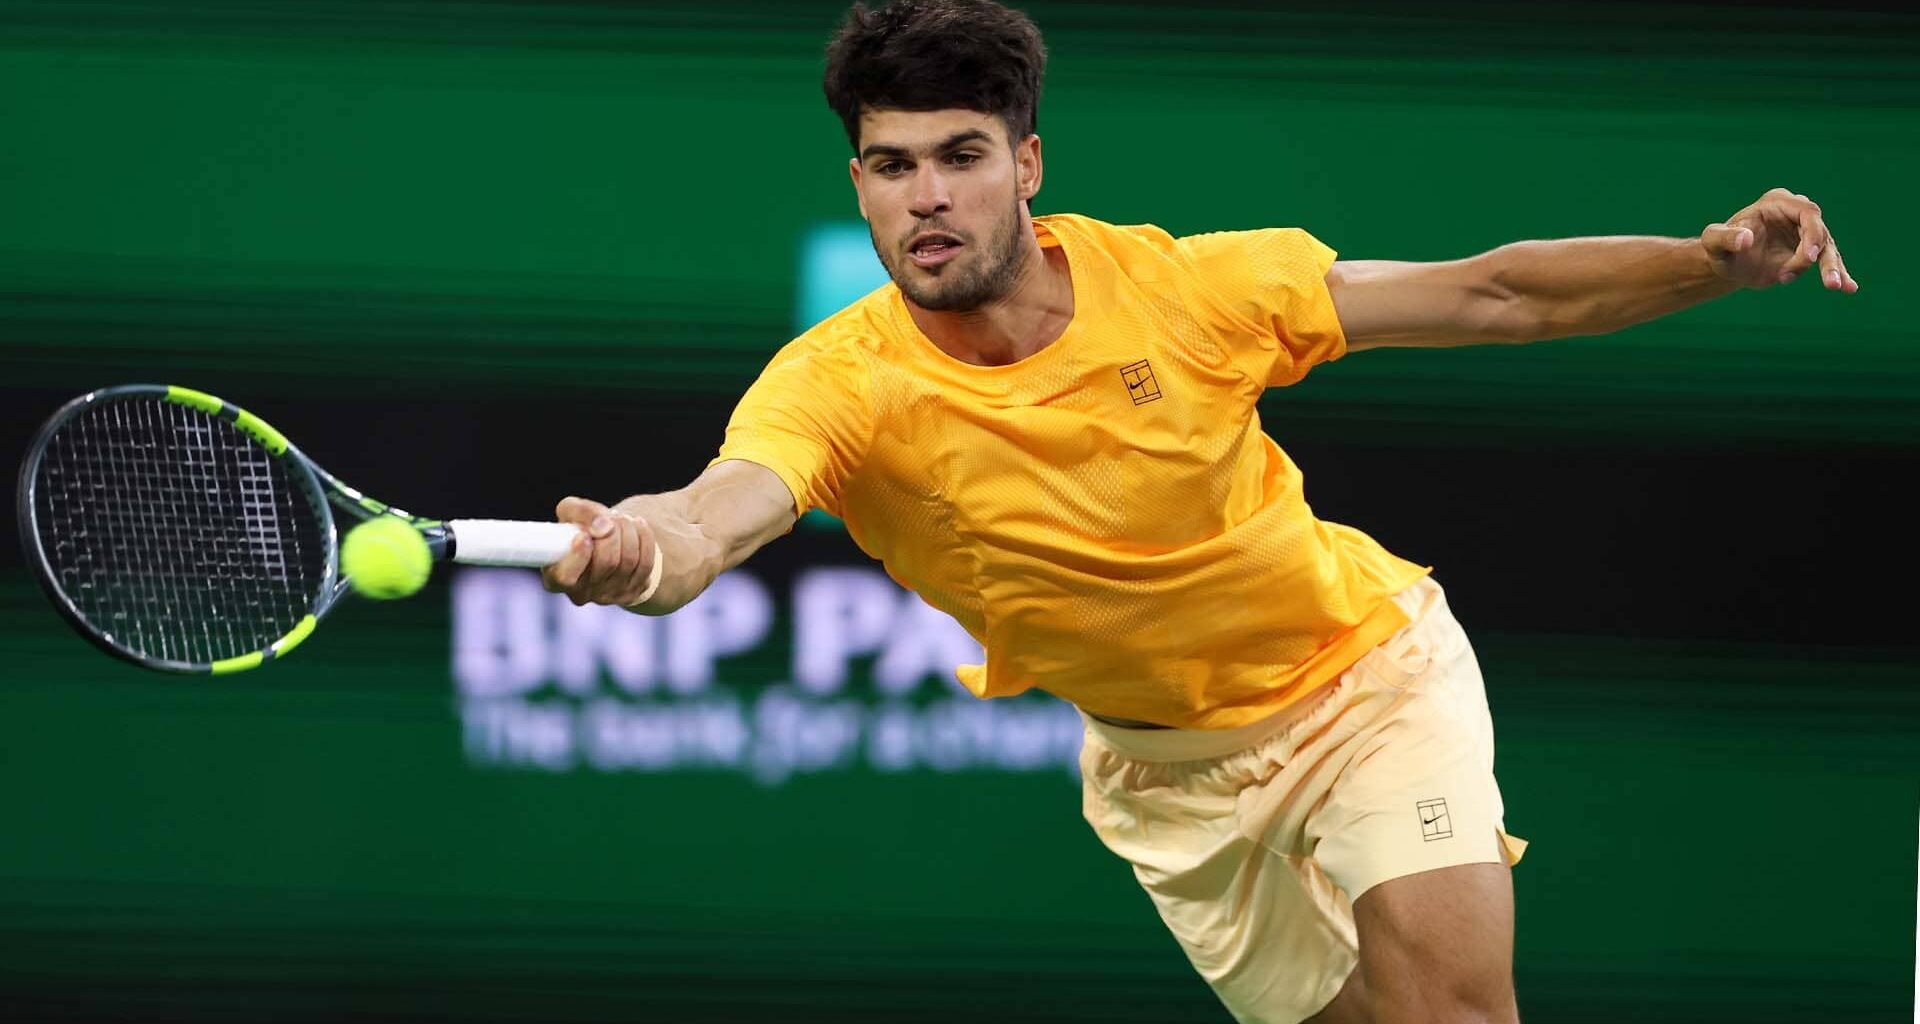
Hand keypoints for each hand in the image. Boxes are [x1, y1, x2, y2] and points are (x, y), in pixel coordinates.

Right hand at [540, 496, 658, 606]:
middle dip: (612, 532)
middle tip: (611, 517)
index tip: (584, 535)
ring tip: (622, 519)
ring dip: (629, 532)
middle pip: (606, 563)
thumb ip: (580, 512)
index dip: (578, 556)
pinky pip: (645, 565)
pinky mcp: (630, 593)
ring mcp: (607, 596)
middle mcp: (580, 593)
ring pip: (628, 561)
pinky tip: (638, 526)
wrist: (604, 541)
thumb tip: (604, 526)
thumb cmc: (579, 527)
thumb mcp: (570, 512)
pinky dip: (645, 539)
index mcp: (555, 577)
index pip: (565, 577)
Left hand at [1702, 187, 1857, 292]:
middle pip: (1820, 231)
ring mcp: (1805, 232)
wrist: (1727, 264)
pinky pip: (1827, 261)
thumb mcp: (1714, 242)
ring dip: (1833, 268)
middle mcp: (1795, 214)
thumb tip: (1745, 239)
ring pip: (1826, 248)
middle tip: (1827, 281)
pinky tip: (1849, 288)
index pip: (1806, 212)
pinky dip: (1839, 274)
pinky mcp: (1809, 251)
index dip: (1812, 233)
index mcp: (1777, 202)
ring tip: (1837, 287)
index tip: (1808, 258)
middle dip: (1822, 256)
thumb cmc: (1719, 248)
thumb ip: (1725, 238)